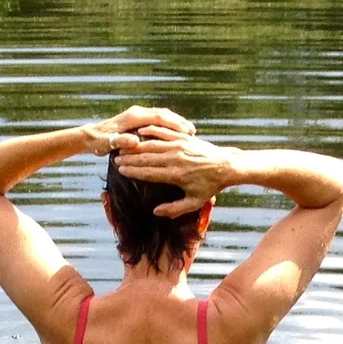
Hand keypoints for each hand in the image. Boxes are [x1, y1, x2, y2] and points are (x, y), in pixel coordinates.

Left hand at [86, 105, 192, 153]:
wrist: (90, 136)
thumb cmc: (99, 142)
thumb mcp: (108, 143)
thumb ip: (121, 141)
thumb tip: (134, 142)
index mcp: (133, 116)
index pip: (158, 117)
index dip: (173, 124)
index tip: (186, 132)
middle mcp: (138, 112)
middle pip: (164, 114)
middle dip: (179, 122)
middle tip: (193, 132)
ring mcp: (139, 114)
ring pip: (163, 115)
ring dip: (176, 123)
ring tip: (190, 132)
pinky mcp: (140, 120)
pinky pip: (160, 120)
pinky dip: (170, 125)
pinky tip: (178, 133)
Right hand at [112, 131, 241, 216]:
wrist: (226, 166)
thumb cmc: (210, 186)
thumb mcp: (194, 202)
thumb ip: (174, 209)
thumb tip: (155, 212)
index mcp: (175, 176)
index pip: (148, 173)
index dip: (133, 172)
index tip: (120, 171)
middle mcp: (175, 159)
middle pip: (146, 158)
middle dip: (130, 159)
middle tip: (116, 159)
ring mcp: (179, 146)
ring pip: (153, 145)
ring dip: (137, 146)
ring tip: (124, 148)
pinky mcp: (184, 138)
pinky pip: (164, 132)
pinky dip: (152, 132)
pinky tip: (140, 132)